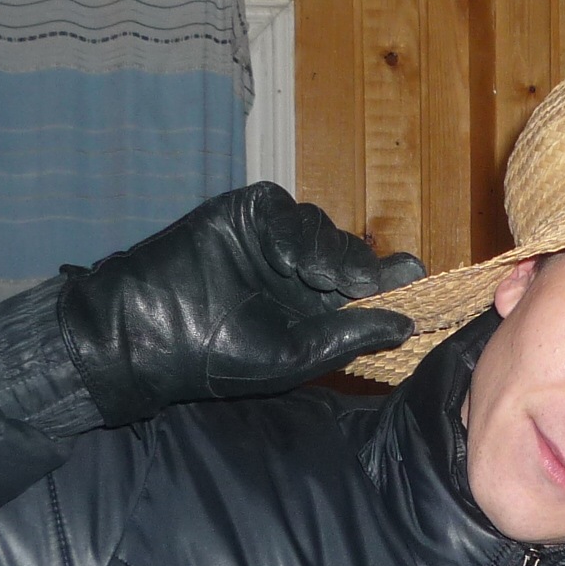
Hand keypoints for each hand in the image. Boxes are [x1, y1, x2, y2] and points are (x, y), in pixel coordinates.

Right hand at [60, 184, 423, 424]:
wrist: (150, 331)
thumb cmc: (218, 356)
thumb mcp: (297, 355)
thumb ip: (350, 335)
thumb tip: (408, 323)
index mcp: (312, 307)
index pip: (362, 285)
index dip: (390, 280)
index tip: (415, 277)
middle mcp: (296, 272)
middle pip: (348, 252)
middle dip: (362, 266)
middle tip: (370, 281)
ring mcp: (270, 240)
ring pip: (321, 227)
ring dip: (327, 251)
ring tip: (316, 278)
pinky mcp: (244, 215)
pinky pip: (283, 209)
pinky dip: (293, 231)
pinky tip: (287, 258)